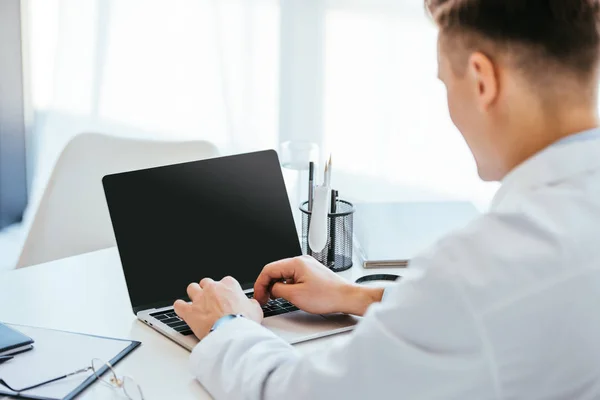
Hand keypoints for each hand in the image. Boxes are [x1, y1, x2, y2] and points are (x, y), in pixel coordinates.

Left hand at [174, 276, 262, 339]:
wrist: (232, 334)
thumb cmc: (244, 321)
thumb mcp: (256, 309)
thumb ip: (250, 303)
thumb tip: (250, 304)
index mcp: (229, 285)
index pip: (225, 281)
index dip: (225, 290)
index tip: (226, 298)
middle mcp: (212, 288)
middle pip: (206, 282)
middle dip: (208, 290)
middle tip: (212, 301)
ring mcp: (200, 298)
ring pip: (191, 288)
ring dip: (193, 295)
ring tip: (197, 303)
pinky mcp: (189, 311)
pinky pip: (178, 305)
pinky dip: (180, 308)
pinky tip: (183, 311)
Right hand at [254, 255, 383, 315]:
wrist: (346, 298)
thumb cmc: (327, 296)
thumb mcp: (296, 295)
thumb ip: (278, 290)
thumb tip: (271, 289)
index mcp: (296, 263)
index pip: (269, 269)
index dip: (260, 283)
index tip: (258, 295)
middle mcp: (301, 261)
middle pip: (276, 270)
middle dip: (267, 285)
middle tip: (264, 299)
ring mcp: (307, 266)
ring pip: (284, 273)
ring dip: (277, 285)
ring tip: (274, 298)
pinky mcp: (312, 272)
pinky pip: (293, 276)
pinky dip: (286, 285)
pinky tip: (286, 295)